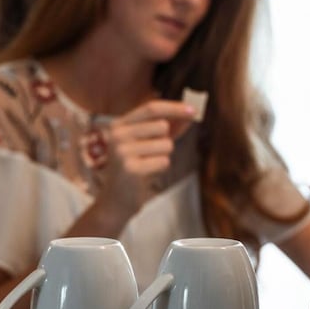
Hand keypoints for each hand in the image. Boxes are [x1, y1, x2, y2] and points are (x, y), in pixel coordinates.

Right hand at [96, 99, 195, 216]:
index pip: (151, 108)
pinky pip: (164, 161)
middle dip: (167, 140)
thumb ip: (168, 127)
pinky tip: (146, 175)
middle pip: (162, 126)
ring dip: (164, 156)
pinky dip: (161, 168)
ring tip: (148, 166)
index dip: (174, 108)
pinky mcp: (131, 169)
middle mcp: (117, 135)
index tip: (193, 110)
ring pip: (166, 144)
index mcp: (119, 124)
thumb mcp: (149, 143)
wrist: (116, 200)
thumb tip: (190, 113)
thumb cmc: (135, 168)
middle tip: (152, 154)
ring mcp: (122, 152)